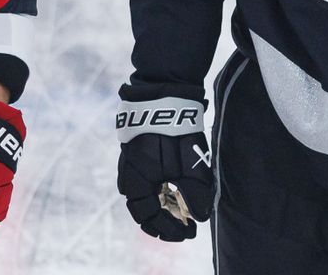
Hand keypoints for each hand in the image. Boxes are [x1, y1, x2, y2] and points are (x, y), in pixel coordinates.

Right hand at [116, 96, 213, 241]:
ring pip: (143, 194)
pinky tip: (173, 189)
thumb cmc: (174, 131)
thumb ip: (194, 194)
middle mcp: (129, 174)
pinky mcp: (138, 151)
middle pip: (142, 208)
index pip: (148, 217)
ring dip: (161, 206)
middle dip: (163, 222)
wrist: (163, 93)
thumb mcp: (189, 165)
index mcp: (137, 182)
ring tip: (181, 211)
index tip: (187, 234)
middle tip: (184, 229)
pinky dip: (159, 190)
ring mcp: (131, 162)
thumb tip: (199, 218)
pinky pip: (145, 179)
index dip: (167, 229)